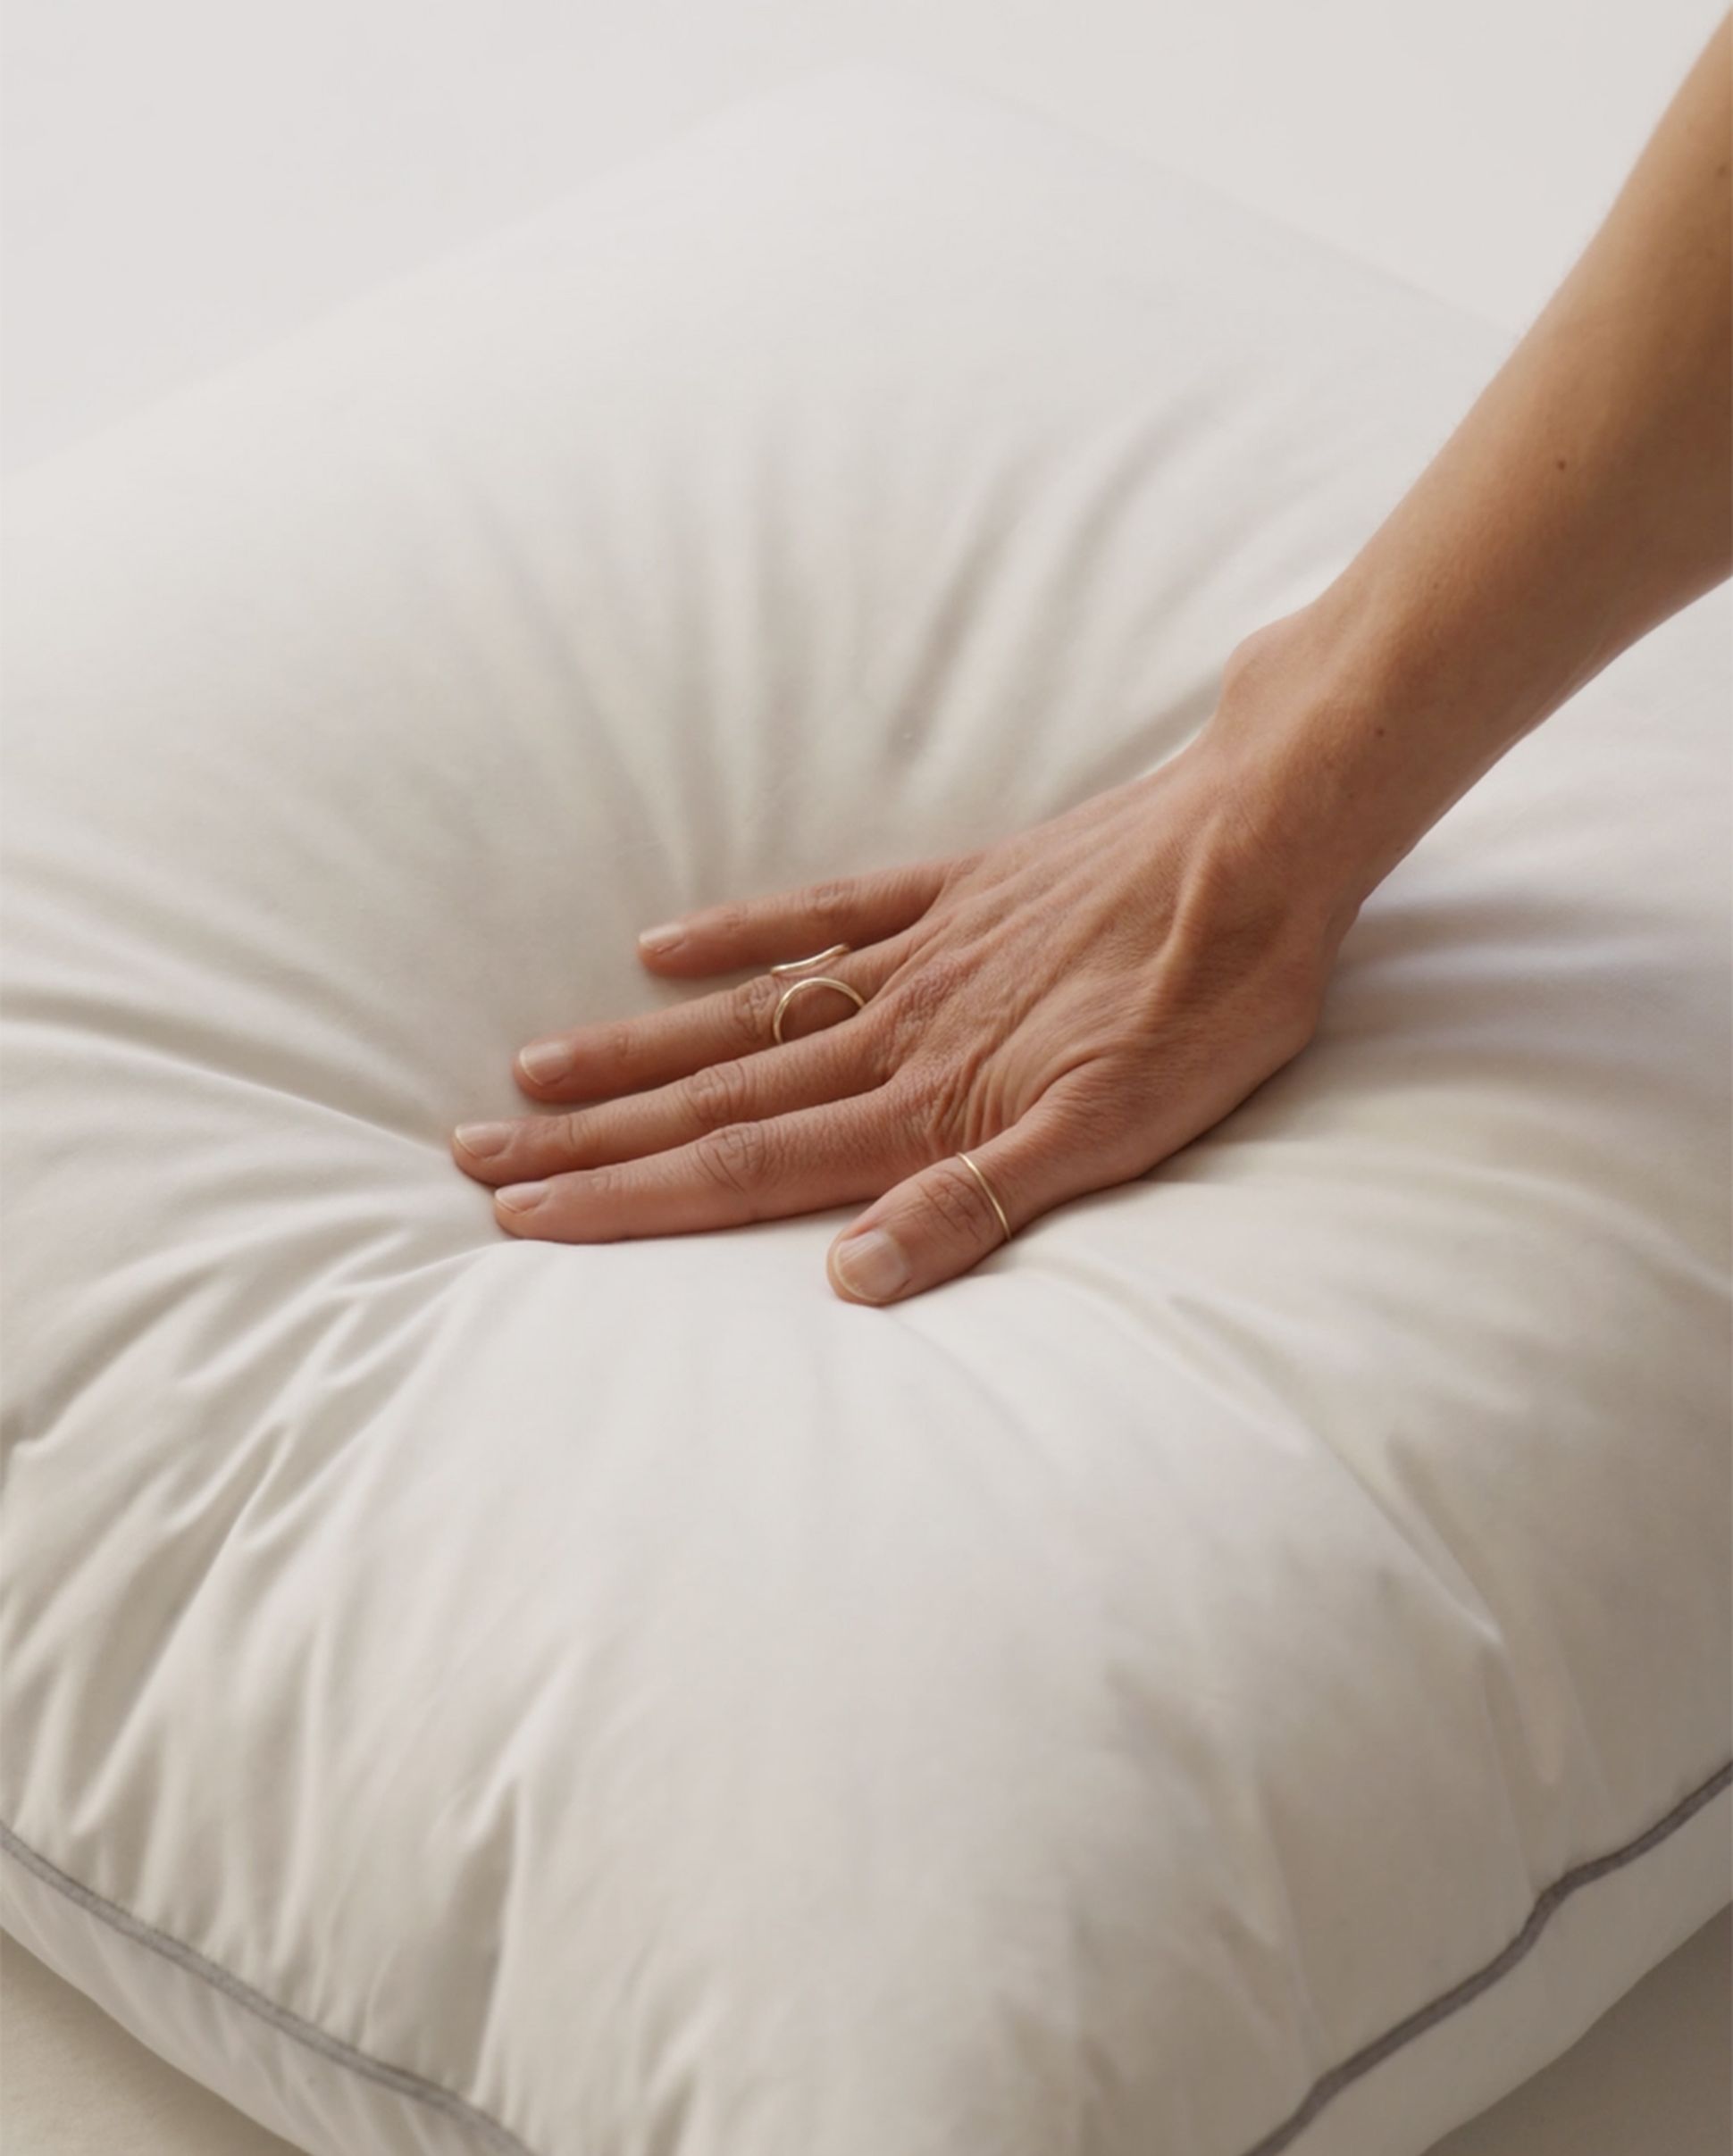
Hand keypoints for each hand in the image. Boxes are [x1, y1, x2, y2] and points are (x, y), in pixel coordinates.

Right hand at [449, 726, 1347, 1303]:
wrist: (1265, 840)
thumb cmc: (1209, 1003)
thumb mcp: (1120, 1132)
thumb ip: (982, 1202)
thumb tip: (851, 1276)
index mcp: (926, 1101)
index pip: (747, 1167)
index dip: (632, 1199)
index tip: (526, 1223)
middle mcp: (893, 1029)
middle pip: (714, 1096)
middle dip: (590, 1139)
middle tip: (475, 1161)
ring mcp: (913, 954)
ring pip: (742, 1015)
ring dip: (632, 1052)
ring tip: (531, 1074)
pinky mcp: (950, 892)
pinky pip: (820, 913)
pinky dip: (737, 935)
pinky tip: (664, 945)